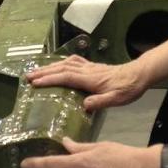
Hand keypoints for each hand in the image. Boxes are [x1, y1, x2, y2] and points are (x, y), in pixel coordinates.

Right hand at [25, 55, 148, 111]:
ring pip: (66, 64)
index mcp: (91, 79)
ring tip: (36, 71)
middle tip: (28, 77)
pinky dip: (63, 62)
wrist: (139, 74)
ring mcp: (90, 67)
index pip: (66, 78)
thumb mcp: (117, 99)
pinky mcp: (93, 66)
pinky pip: (74, 62)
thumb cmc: (128, 88)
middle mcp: (88, 71)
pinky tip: (59, 65)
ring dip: (50, 67)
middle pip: (62, 69)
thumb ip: (101, 102)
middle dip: (44, 72)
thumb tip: (84, 106)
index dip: (50, 80)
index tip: (35, 83)